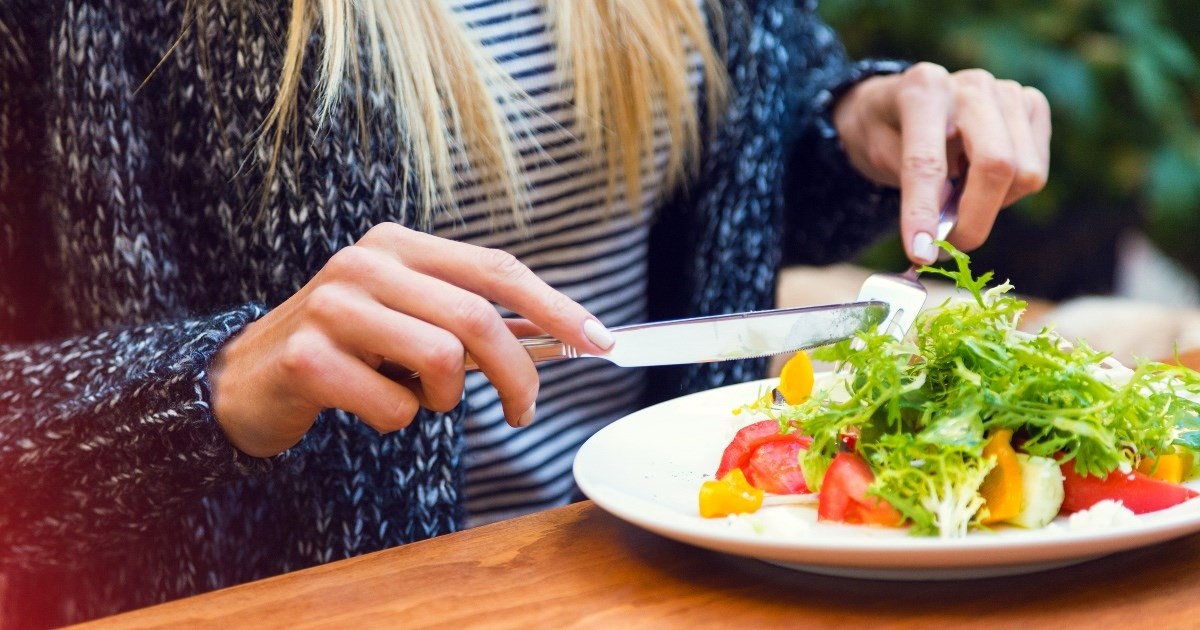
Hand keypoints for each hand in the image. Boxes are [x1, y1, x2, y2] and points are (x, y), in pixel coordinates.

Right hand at [208, 223, 614, 457]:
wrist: (248, 378)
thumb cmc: (346, 348)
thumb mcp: (405, 316)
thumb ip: (466, 316)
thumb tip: (559, 336)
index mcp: (398, 244)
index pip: (496, 269)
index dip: (556, 306)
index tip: (600, 341)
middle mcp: (366, 263)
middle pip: (477, 318)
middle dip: (517, 374)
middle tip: (522, 411)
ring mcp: (332, 306)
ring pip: (441, 360)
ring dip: (443, 399)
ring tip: (415, 396)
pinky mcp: (308, 358)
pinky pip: (395, 406)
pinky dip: (397, 420)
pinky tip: (368, 406)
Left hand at [832, 62, 1051, 263]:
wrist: (905, 99)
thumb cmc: (887, 129)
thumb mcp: (876, 154)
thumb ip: (909, 185)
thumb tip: (941, 229)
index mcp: (923, 89)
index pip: (927, 161)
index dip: (923, 212)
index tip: (920, 252)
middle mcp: (972, 85)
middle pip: (996, 165)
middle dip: (973, 220)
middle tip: (947, 247)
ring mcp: (1009, 92)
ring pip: (1024, 174)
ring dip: (991, 205)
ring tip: (959, 194)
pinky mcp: (1034, 105)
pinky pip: (1036, 172)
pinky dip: (1009, 191)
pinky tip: (979, 176)